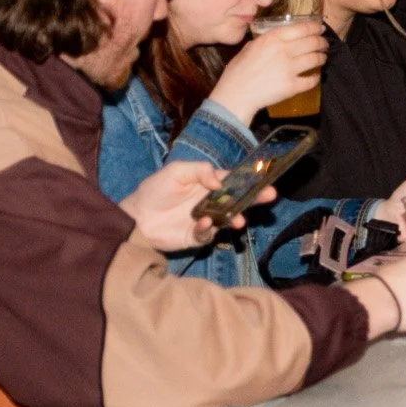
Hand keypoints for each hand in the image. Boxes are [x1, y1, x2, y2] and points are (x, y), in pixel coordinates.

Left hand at [119, 160, 268, 251]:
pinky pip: (208, 234)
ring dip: (236, 218)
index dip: (248, 180)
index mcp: (207, 183)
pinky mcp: (196, 236)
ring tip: (239, 220)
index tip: (264, 180)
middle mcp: (210, 202)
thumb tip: (219, 181)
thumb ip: (200, 170)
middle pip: (238, 200)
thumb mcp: (176, 170)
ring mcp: (205, 220)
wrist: (136, 216)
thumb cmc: (156, 189)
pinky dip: (208, 229)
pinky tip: (202, 222)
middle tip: (269, 196)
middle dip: (254, 198)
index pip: (232, 181)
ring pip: (228, 219)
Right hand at [211, 20, 326, 122]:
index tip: (320, 29)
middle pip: (312, 42)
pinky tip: (315, 75)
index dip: (315, 27)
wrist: (236, 94)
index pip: (302, 28)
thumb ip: (265, 40)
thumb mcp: (250, 47)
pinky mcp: (292, 86)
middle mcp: (284, 50)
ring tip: (322, 57)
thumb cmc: (238, 71)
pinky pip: (312, 79)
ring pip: (315, 59)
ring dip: (322, 57)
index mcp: (272, 38)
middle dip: (322, 42)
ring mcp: (289, 68)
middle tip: (324, 44)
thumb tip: (277, 37)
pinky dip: (316, 77)